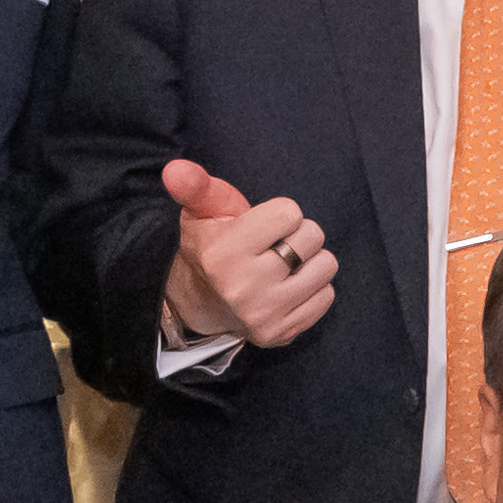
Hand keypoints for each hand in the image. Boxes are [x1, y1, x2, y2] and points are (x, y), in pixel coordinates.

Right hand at [156, 158, 340, 349]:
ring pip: (326, 265)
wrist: (203, 301)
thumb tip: (175, 169)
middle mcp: (243, 288)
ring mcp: (264, 315)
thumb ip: (196, 186)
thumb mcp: (202, 211)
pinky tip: (286, 288)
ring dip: (310, 261)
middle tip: (271, 246)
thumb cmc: (213, 243)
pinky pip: (327, 295)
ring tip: (282, 266)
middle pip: (312, 236)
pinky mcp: (283, 333)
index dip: (279, 214)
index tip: (260, 227)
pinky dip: (313, 288)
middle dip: (296, 235)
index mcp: (223, 254)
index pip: (290, 212)